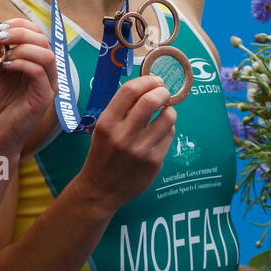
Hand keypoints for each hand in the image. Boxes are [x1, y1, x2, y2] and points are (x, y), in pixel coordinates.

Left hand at [0, 18, 54, 154]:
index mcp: (35, 61)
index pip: (38, 33)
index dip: (22, 24)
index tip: (1, 26)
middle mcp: (46, 71)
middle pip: (44, 40)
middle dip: (21, 33)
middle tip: (1, 37)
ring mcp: (48, 84)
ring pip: (47, 55)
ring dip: (24, 48)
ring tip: (5, 55)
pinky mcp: (44, 97)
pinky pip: (40, 73)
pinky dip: (23, 64)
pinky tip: (7, 66)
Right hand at [70, 75, 174, 214]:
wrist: (100, 190)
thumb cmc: (101, 154)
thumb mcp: (102, 129)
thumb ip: (121, 110)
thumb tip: (145, 87)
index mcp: (106, 123)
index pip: (130, 90)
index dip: (147, 80)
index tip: (155, 80)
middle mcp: (123, 135)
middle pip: (152, 100)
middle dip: (163, 91)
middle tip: (164, 92)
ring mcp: (140, 150)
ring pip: (168, 117)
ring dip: (169, 110)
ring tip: (164, 112)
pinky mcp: (154, 162)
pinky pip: (170, 135)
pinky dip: (168, 128)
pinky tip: (160, 131)